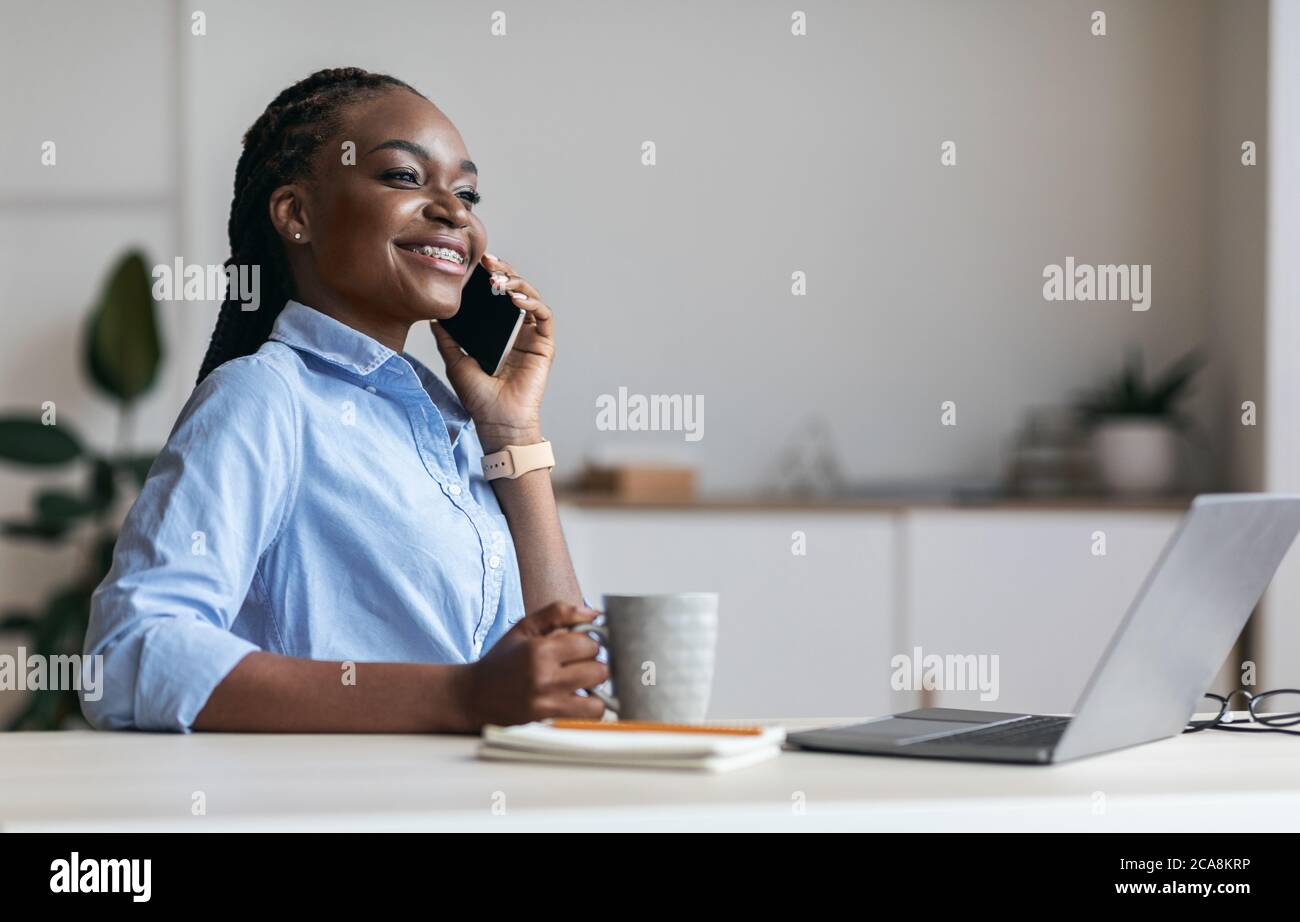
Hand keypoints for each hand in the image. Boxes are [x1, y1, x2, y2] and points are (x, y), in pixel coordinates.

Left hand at [430, 253, 552, 452]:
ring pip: (532, 298)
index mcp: (500, 335)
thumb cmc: (479, 398)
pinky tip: (515, 298)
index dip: (490, 279)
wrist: (497, 421)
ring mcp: (533, 338)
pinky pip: (544, 316)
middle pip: (517, 292)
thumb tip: (433, 316)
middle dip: (504, 272)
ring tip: (499, 279)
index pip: (498, 298)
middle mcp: (519, 333)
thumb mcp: (455, 361)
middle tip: (488, 262)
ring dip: (518, 283)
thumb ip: (447, 339)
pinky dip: (532, 302)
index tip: (476, 266)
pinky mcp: (545, 346)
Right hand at [459, 601, 607, 726]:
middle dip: (593, 666)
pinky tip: (575, 701)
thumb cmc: (502, 660)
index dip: (587, 644)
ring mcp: (547, 704)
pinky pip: (586, 720)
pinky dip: (587, 711)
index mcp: (539, 650)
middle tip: (579, 666)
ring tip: (580, 685)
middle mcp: (544, 678)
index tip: (577, 648)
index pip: (590, 645)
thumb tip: (595, 614)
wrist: (473, 695)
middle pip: (599, 671)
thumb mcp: (524, 627)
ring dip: (594, 692)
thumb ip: (559, 613)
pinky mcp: (547, 723)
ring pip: (598, 700)